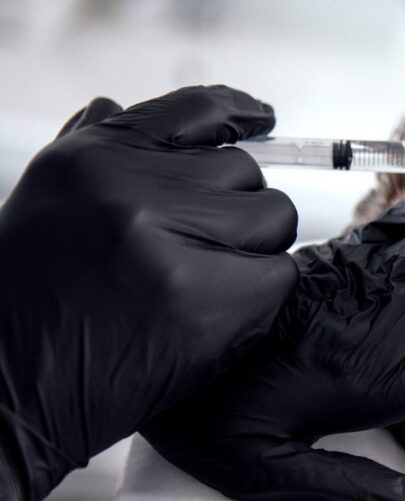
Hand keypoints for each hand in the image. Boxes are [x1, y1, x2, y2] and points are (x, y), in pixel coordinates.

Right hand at [0, 86, 297, 500]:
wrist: (8, 388)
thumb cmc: (31, 298)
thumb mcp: (53, 198)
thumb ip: (105, 153)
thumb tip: (149, 115)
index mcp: (94, 160)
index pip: (194, 110)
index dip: (238, 112)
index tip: (264, 118)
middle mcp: (133, 192)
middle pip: (245, 172)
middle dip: (234, 208)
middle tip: (204, 249)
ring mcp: (174, 248)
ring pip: (273, 218)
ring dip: (255, 249)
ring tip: (210, 282)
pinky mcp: (211, 306)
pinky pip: (279, 276)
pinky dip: (261, 295)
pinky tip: (218, 314)